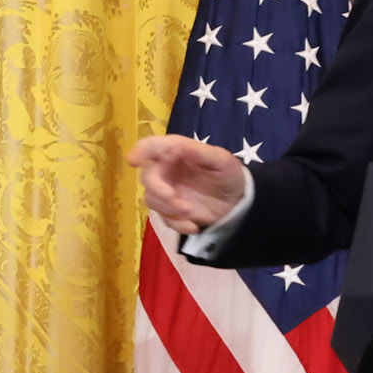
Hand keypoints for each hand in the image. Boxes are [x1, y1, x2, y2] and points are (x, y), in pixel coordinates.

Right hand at [127, 133, 249, 234]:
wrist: (238, 201)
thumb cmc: (228, 174)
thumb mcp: (221, 160)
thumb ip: (201, 153)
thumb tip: (179, 147)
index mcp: (175, 151)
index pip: (152, 146)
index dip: (140, 151)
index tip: (133, 161)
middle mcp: (166, 170)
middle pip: (147, 176)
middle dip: (157, 189)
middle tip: (173, 198)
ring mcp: (166, 191)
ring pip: (151, 200)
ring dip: (168, 208)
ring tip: (191, 212)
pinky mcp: (171, 211)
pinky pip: (164, 219)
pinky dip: (177, 225)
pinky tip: (194, 226)